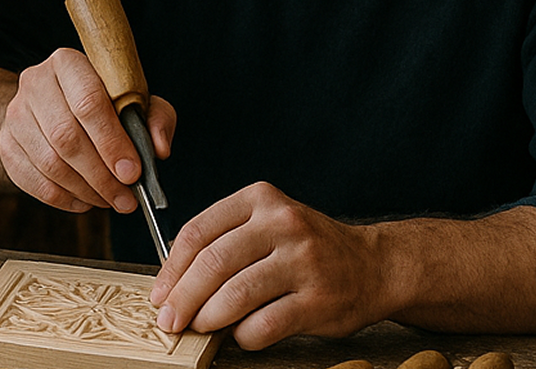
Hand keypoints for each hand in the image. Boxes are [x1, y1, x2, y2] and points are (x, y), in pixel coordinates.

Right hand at [0, 48, 175, 212]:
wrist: (51, 107)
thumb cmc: (102, 104)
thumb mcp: (135, 101)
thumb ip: (155, 119)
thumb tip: (158, 148)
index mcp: (67, 62)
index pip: (87, 102)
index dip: (111, 142)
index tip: (132, 173)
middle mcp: (34, 82)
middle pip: (66, 136)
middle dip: (101, 175)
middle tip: (126, 199)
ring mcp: (15, 114)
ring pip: (49, 162)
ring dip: (85, 190)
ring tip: (110, 201)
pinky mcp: (6, 143)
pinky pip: (33, 180)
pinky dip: (63, 198)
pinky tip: (84, 200)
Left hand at [150, 181, 385, 348]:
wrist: (376, 265)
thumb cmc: (307, 248)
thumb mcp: (266, 223)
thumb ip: (224, 241)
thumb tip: (173, 284)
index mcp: (260, 200)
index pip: (198, 232)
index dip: (171, 269)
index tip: (160, 293)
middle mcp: (282, 224)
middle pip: (212, 264)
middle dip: (183, 298)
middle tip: (170, 320)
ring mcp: (304, 262)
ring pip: (235, 295)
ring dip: (209, 318)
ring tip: (200, 328)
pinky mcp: (319, 300)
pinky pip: (265, 324)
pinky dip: (244, 335)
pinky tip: (241, 335)